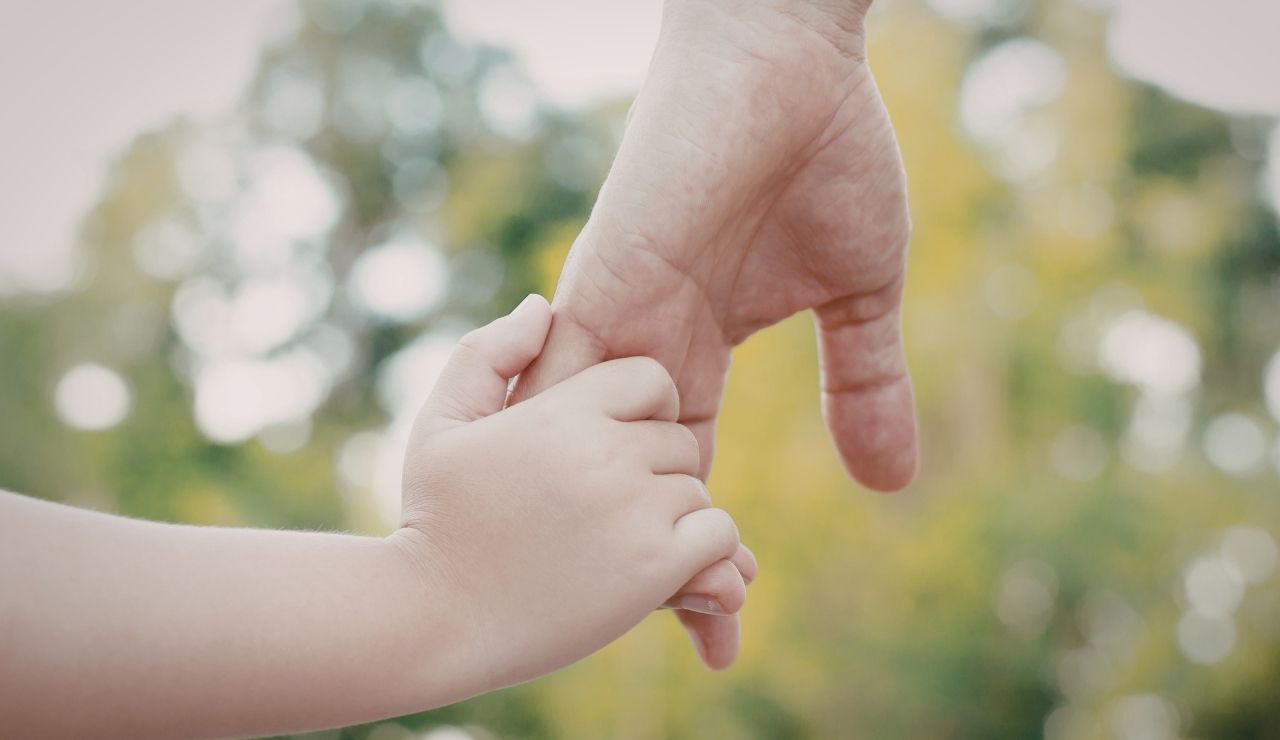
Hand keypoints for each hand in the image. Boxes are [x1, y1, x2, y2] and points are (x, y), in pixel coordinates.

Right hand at [397, 295, 746, 688]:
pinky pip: (718, 538)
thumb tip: (541, 306)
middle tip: (606, 506)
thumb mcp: (443, 422)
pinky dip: (700, 555)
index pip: (649, 379)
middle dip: (650, 470)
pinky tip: (651, 570)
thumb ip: (488, 355)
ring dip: (667, 517)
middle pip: (674, 439)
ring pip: (696, 490)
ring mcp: (633, 509)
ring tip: (615, 543)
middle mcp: (605, 452)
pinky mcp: (654, 567)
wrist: (433, 619)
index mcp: (561, 410)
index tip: (610, 447)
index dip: (640, 411)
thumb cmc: (436, 520)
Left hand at [515, 0, 915, 667]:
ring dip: (614, 525)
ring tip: (651, 607)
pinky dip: (568, 451)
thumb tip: (892, 484)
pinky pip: (560, 378)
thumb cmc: (825, 158)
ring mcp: (613, 315)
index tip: (726, 624)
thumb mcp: (859, 298)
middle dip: (656, 561)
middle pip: (626, 480)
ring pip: (586, 447)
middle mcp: (639, 345)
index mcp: (691, 350)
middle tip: (702, 638)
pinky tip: (567, 522)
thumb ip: (865, 386)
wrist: (790, 62)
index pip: (684, 471)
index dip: (701, 546)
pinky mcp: (604, 276)